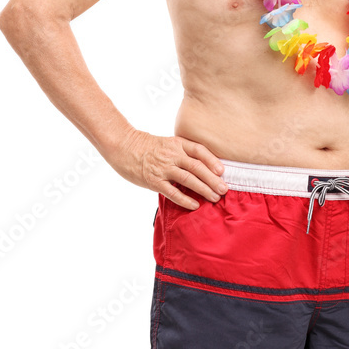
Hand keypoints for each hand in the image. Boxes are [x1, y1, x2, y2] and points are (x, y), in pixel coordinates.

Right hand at [108, 129, 227, 208]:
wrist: (123, 146)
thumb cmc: (147, 147)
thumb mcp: (167, 143)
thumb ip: (182, 152)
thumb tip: (202, 167)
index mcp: (177, 143)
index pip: (199, 151)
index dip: (212, 161)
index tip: (222, 171)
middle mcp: (172, 154)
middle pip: (197, 167)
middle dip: (213, 179)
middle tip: (224, 189)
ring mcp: (163, 168)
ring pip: (188, 179)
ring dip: (204, 189)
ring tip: (214, 197)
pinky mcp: (153, 181)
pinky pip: (173, 192)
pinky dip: (185, 199)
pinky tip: (195, 205)